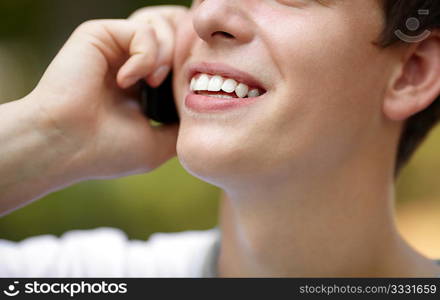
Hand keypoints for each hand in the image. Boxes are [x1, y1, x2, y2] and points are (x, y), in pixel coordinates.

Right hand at [28, 6, 188, 179]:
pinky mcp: (101, 35)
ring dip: (167, 55)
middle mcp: (131, 61)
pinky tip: (126, 80)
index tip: (195, 88)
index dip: (195, 66)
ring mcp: (117, 47)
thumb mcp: (158, 144)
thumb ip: (181, 124)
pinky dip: (145, 56)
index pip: (181, 56)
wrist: (67, 146)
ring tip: (152, 83)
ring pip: (164, 25)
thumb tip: (201, 110)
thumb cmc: (108, 150)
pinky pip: (142, 31)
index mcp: (144, 84)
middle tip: (178, 80)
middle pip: (177, 31)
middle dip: (186, 51)